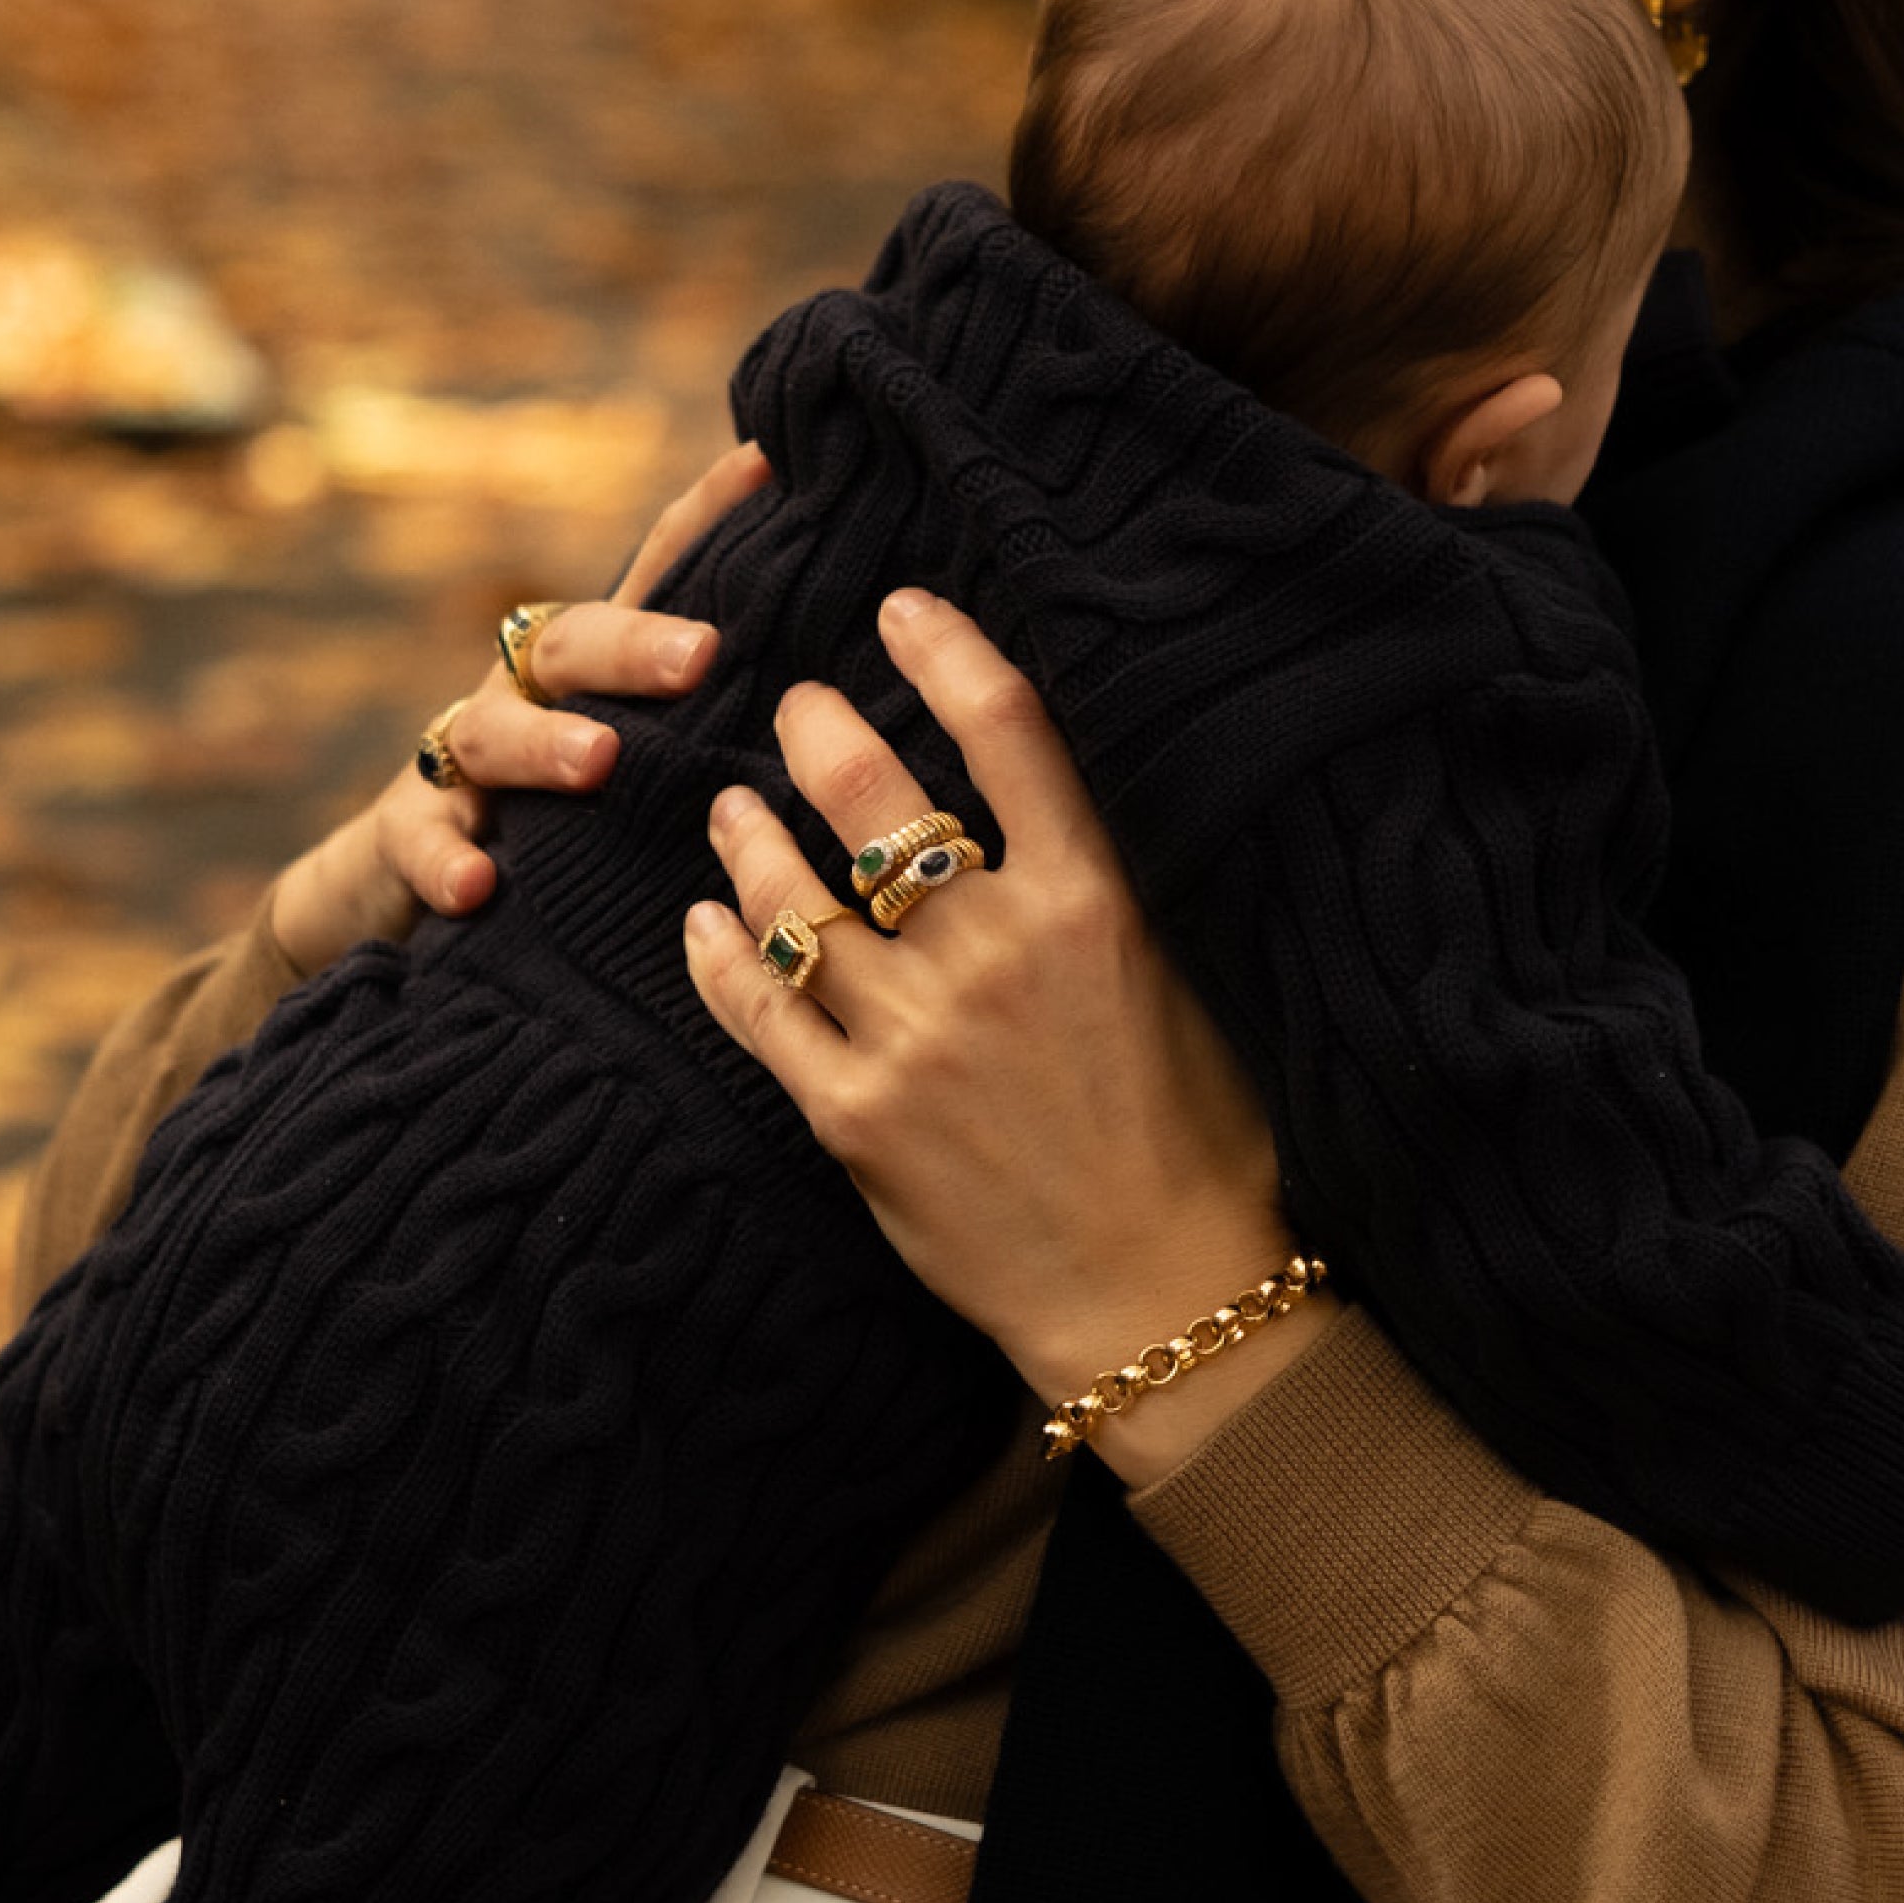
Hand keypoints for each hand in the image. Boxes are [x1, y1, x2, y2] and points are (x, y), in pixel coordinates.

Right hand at [269, 442, 769, 975]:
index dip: (705, 517)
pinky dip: (445, 858)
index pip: (652, 577)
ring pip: (491, 733)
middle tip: (702, 655)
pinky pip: (418, 838)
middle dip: (635, 644)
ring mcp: (463, 761)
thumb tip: (843, 703)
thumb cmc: (570, 830)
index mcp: (593, 672)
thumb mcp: (647, 771)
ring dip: (546, 742)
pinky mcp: (409, 834)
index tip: (771, 464)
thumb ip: (714, 730)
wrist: (408, 891)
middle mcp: (524, 695)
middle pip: (571, 644)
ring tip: (599, 759)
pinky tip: (478, 884)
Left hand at [684, 588, 1331, 1485]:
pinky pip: (758, 1009)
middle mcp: (997, 953)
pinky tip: (703, 920)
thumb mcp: (1183, 980)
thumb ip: (1114, 883)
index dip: (942, 648)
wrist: (1162, 1295)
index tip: (897, 607)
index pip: (1006, 731)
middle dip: (817, 729)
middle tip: (794, 706)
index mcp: (1095, 905)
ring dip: (750, 836)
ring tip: (731, 808)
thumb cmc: (1200, 1136)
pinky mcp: (856, 1117)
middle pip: (875, 797)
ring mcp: (917, 1036)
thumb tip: (1059, 786)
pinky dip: (721, 951)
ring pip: (796, 897)